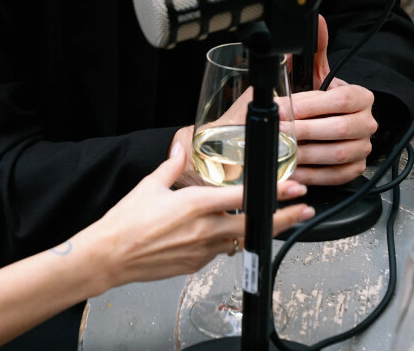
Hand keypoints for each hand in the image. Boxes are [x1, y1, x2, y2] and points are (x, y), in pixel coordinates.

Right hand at [94, 144, 313, 289]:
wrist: (110, 255)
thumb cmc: (126, 221)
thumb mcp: (150, 184)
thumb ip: (173, 165)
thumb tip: (182, 149)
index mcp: (195, 204)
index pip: (243, 198)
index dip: (271, 193)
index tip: (292, 187)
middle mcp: (203, 230)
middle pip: (253, 225)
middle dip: (282, 218)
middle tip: (303, 210)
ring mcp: (200, 251)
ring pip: (239, 240)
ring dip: (257, 230)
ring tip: (275, 221)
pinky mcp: (194, 265)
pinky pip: (219, 251)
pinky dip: (227, 241)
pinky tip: (227, 233)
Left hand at [284, 14, 377, 185]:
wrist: (324, 125)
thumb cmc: (317, 99)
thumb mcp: (315, 73)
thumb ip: (315, 49)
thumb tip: (317, 19)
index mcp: (361, 96)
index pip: (338, 101)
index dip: (308, 106)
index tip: (282, 109)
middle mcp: (368, 123)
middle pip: (338, 130)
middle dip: (303, 131)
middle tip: (277, 131)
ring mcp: (364, 148)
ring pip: (336, 155)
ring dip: (306, 155)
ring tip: (281, 151)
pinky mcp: (355, 170)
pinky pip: (335, 176)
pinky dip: (312, 175)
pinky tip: (291, 170)